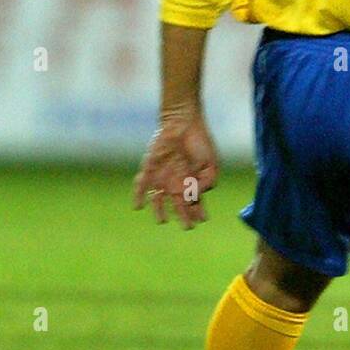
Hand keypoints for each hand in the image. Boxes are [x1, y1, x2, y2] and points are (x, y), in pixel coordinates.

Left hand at [133, 112, 218, 228]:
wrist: (183, 123)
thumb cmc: (200, 142)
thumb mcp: (211, 165)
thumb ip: (208, 183)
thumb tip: (196, 196)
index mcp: (191, 183)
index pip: (195, 204)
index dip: (199, 213)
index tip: (202, 220)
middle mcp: (176, 183)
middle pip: (178, 206)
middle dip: (183, 217)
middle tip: (187, 226)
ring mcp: (162, 178)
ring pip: (158, 200)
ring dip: (159, 211)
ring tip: (163, 220)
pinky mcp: (150, 169)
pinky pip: (142, 185)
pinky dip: (138, 196)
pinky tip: (138, 206)